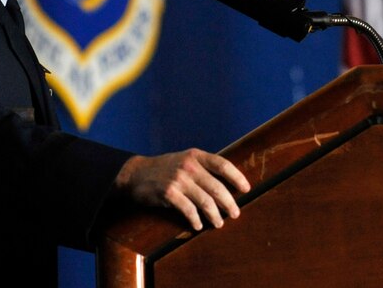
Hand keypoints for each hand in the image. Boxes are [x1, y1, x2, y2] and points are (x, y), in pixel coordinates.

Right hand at [114, 148, 250, 230]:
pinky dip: (195, 220)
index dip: (237, 177)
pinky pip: (188, 210)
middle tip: (235, 213)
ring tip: (219, 223)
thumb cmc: (164, 168)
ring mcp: (178, 180)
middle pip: (217, 187)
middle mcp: (189, 166)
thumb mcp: (184, 159)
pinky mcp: (168, 194)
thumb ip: (202, 167)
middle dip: (229, 203)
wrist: (135, 173)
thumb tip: (226, 183)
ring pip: (205, 201)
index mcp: (195, 156)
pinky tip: (198, 225)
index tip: (246, 188)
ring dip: (215, 215)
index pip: (222, 164)